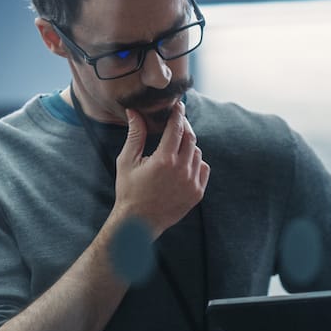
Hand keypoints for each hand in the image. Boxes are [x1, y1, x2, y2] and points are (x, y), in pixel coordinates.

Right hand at [111, 102, 208, 235]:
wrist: (138, 223)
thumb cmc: (129, 191)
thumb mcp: (127, 161)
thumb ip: (134, 134)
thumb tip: (134, 112)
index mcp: (164, 160)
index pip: (177, 128)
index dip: (178, 114)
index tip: (179, 106)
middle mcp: (181, 170)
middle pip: (190, 137)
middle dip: (184, 127)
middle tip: (177, 123)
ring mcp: (192, 183)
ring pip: (197, 152)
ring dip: (188, 146)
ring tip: (174, 149)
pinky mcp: (197, 193)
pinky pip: (203, 168)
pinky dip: (195, 162)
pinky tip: (182, 165)